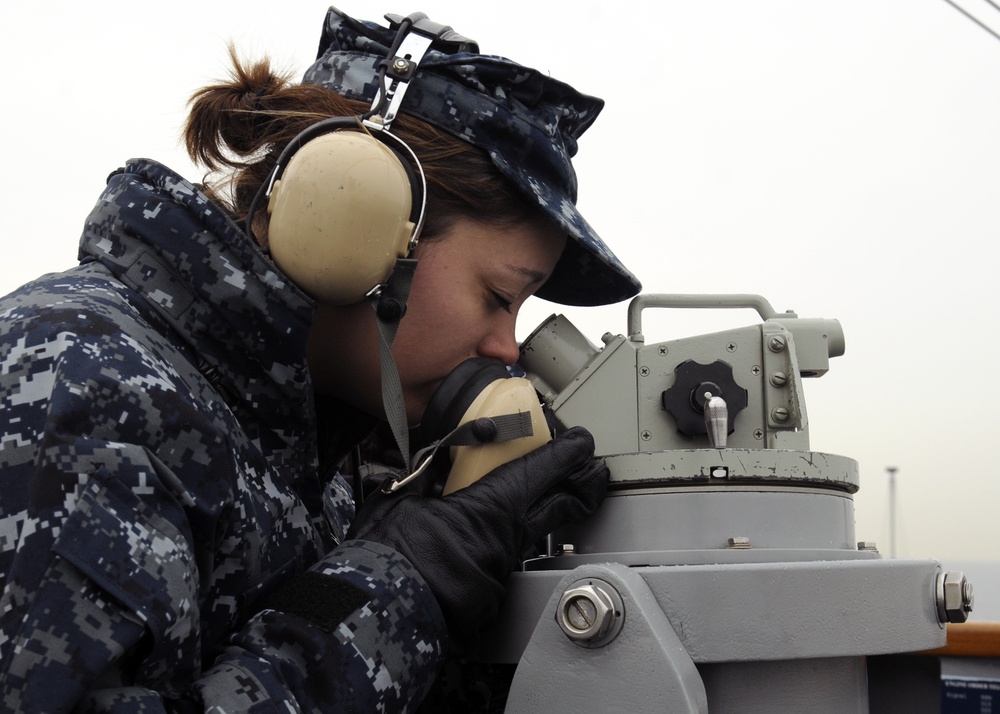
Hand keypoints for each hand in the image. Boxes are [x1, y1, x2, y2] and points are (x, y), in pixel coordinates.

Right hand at [347, 426, 607, 652]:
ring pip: (533, 536)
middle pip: (563, 507)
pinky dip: (502, 548)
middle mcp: (507, 538)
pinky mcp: (489, 599)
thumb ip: (422, 479)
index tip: (581, 440)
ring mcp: (501, 571)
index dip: (568, 451)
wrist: (384, 616)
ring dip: (544, 517)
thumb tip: (430, 466)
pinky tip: (488, 545)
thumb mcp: (401, 501)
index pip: (543, 469)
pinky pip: (504, 564)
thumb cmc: (390, 557)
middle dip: (584, 486)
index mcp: (491, 506)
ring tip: (545, 503)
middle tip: (594, 472)